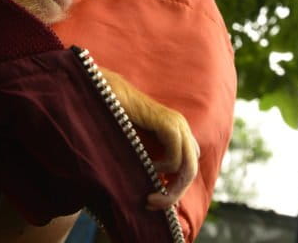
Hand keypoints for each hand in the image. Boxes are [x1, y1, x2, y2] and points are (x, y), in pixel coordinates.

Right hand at [99, 67, 199, 210]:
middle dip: (175, 194)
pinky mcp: (168, 123)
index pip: (188, 167)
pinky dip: (161, 168)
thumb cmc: (116, 120)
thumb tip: (156, 190)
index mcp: (178, 133)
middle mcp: (182, 128)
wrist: (106, 92)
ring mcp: (177, 124)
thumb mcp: (137, 146)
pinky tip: (145, 165)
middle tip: (152, 205)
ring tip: (149, 196)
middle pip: (191, 170)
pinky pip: (175, 157)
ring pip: (188, 167)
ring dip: (170, 189)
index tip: (154, 201)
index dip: (176, 188)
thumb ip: (150, 160)